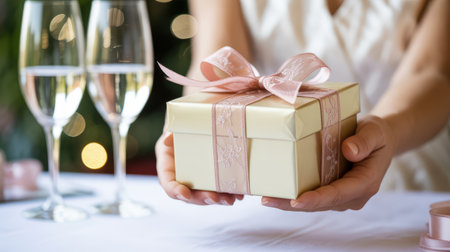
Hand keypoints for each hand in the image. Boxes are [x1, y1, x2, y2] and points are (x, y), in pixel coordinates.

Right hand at [155, 130, 243, 204]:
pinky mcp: (212, 179)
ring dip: (219, 200)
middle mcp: (181, 176)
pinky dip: (230, 193)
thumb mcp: (176, 125)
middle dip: (202, 198)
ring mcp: (197, 179)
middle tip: (215, 198)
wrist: (198, 122)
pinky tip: (239, 194)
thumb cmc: (184, 123)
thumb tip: (167, 140)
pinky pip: (220, 190)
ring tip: (231, 199)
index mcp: (168, 165)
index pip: (167, 182)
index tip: (184, 194)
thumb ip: (172, 131)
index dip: (175, 190)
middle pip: (189, 194)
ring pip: (206, 195)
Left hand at [261, 115, 394, 210]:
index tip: (296, 201)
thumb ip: (364, 141)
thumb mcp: (374, 131)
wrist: (379, 140)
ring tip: (266, 199)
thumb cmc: (376, 134)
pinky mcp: (333, 191)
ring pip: (314, 204)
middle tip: (267, 200)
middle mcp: (353, 195)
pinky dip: (294, 196)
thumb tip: (348, 151)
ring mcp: (342, 196)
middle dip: (293, 205)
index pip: (338, 194)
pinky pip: (313, 197)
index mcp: (366, 183)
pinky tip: (275, 192)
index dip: (316, 199)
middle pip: (321, 203)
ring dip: (289, 203)